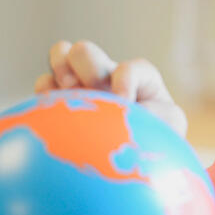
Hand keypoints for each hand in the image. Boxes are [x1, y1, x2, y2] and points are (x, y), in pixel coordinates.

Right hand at [34, 40, 186, 136]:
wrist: (137, 164)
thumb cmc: (158, 140)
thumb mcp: (170, 123)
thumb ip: (158, 111)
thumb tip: (127, 110)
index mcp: (138, 78)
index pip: (130, 68)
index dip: (124, 81)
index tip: (125, 104)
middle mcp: (107, 77)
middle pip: (84, 51)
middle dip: (85, 64)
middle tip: (89, 89)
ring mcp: (82, 88)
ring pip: (60, 55)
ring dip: (60, 67)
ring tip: (68, 90)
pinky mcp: (62, 104)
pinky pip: (44, 86)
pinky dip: (45, 93)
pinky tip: (54, 111)